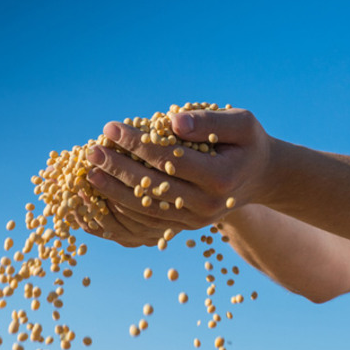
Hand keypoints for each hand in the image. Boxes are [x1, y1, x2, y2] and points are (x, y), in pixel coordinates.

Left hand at [82, 108, 273, 245]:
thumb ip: (208, 121)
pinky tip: (101, 197)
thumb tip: (172, 122)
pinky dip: (121, 212)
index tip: (111, 128)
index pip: (169, 160)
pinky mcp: (184, 228)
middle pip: (153, 188)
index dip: (137, 144)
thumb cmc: (247, 143)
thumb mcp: (241, 123)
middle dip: (117, 169)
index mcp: (220, 178)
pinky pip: (147, 224)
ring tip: (89, 174)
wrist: (259, 176)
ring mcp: (195, 222)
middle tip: (91, 152)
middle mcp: (207, 206)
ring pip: (146, 211)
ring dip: (113, 194)